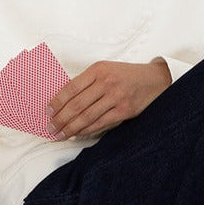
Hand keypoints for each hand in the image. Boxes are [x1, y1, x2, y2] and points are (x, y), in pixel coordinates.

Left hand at [48, 58, 170, 138]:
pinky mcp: (125, 110)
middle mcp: (106, 82)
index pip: (71, 88)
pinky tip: (78, 134)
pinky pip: (100, 123)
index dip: (56, 102)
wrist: (155, 80)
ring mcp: (116, 97)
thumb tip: (63, 101)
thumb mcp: (107, 70)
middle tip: (50, 128)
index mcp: (98, 69)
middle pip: (76, 104)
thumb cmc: (127, 76)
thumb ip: (88, 82)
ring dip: (70, 128)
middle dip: (60, 119)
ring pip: (87, 116)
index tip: (48, 112)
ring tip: (60, 135)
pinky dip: (87, 130)